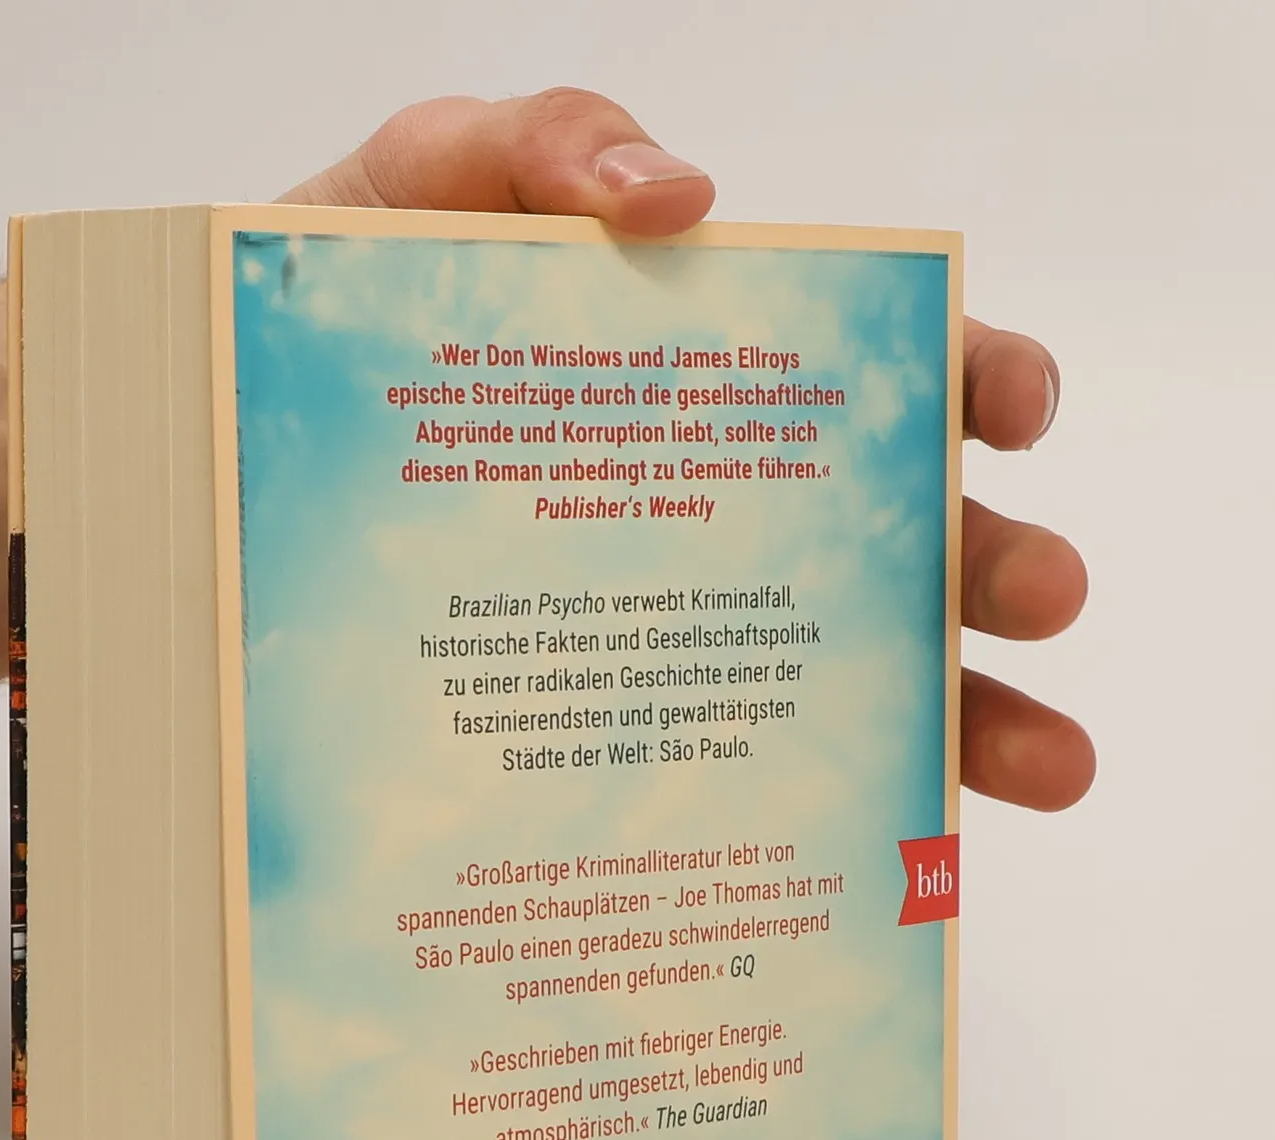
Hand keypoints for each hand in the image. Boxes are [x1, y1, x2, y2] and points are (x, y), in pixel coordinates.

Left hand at [282, 90, 1093, 812]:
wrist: (228, 442)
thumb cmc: (346, 302)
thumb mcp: (426, 184)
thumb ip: (544, 144)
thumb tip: (686, 194)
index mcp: (725, 377)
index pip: (890, 369)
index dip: (979, 378)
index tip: (1008, 412)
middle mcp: (739, 511)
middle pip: (912, 535)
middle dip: (1000, 562)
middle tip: (1042, 591)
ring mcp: (688, 628)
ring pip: (870, 680)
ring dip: (980, 721)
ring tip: (1046, 768)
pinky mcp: (625, 726)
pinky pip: (748, 781)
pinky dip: (833, 818)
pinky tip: (889, 860)